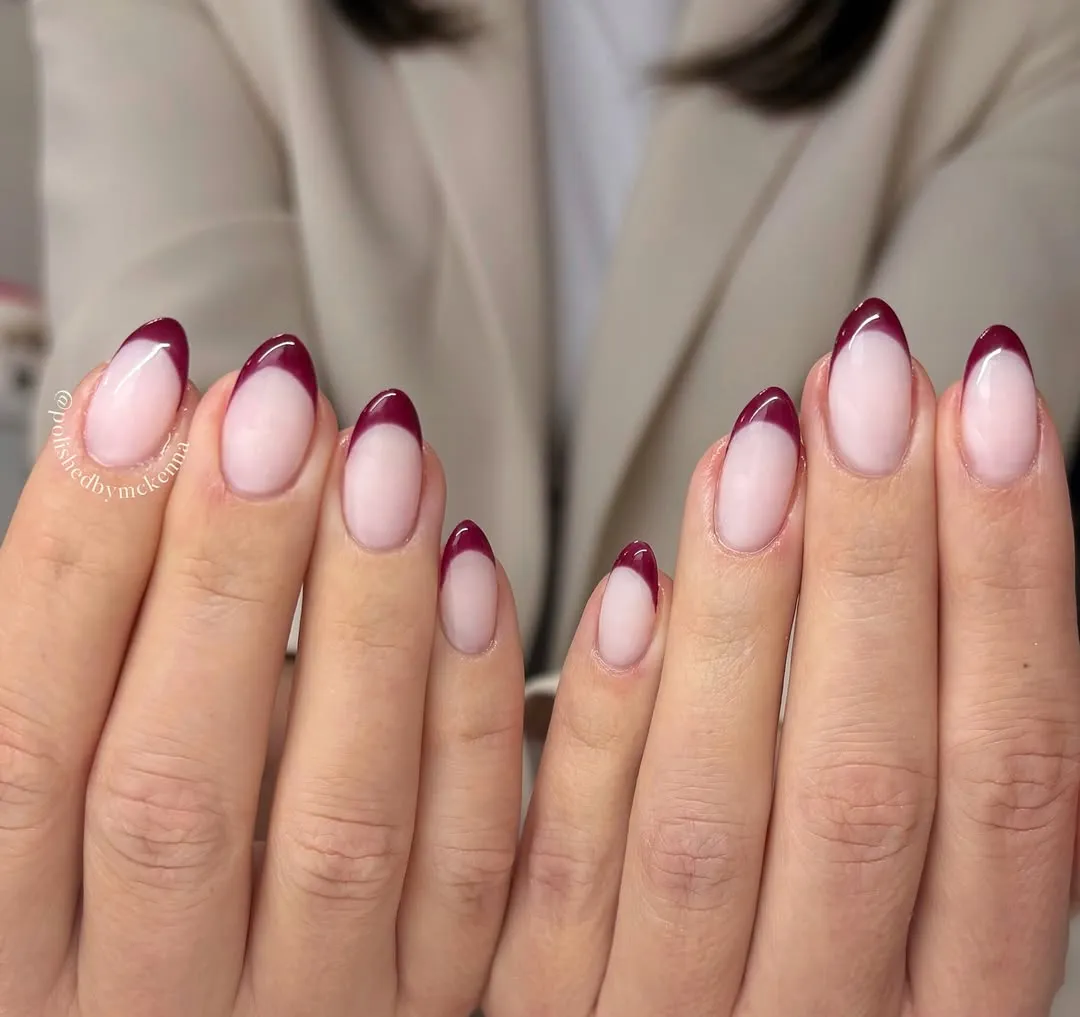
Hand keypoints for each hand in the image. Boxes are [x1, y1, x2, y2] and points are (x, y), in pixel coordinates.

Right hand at [0, 324, 525, 1015]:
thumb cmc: (127, 881)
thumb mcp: (60, 803)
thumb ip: (86, 655)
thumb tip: (140, 440)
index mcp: (14, 948)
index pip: (25, 740)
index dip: (77, 547)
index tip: (144, 385)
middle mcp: (148, 998)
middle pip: (176, 781)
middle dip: (228, 567)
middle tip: (277, 402)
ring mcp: (303, 1007)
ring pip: (343, 819)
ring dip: (369, 616)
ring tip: (387, 454)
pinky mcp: (428, 1000)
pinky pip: (471, 862)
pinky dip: (473, 707)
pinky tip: (471, 568)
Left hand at [488, 302, 1079, 1015]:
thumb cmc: (796, 991)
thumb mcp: (891, 924)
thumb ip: (895, 770)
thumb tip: (903, 544)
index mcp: (944, 1001)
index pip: (1008, 778)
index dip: (1015, 581)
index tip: (993, 403)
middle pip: (866, 778)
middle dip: (884, 558)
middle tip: (872, 371)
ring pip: (706, 815)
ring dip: (743, 614)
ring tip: (757, 435)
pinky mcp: (536, 1012)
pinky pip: (558, 875)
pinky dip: (598, 726)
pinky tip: (625, 584)